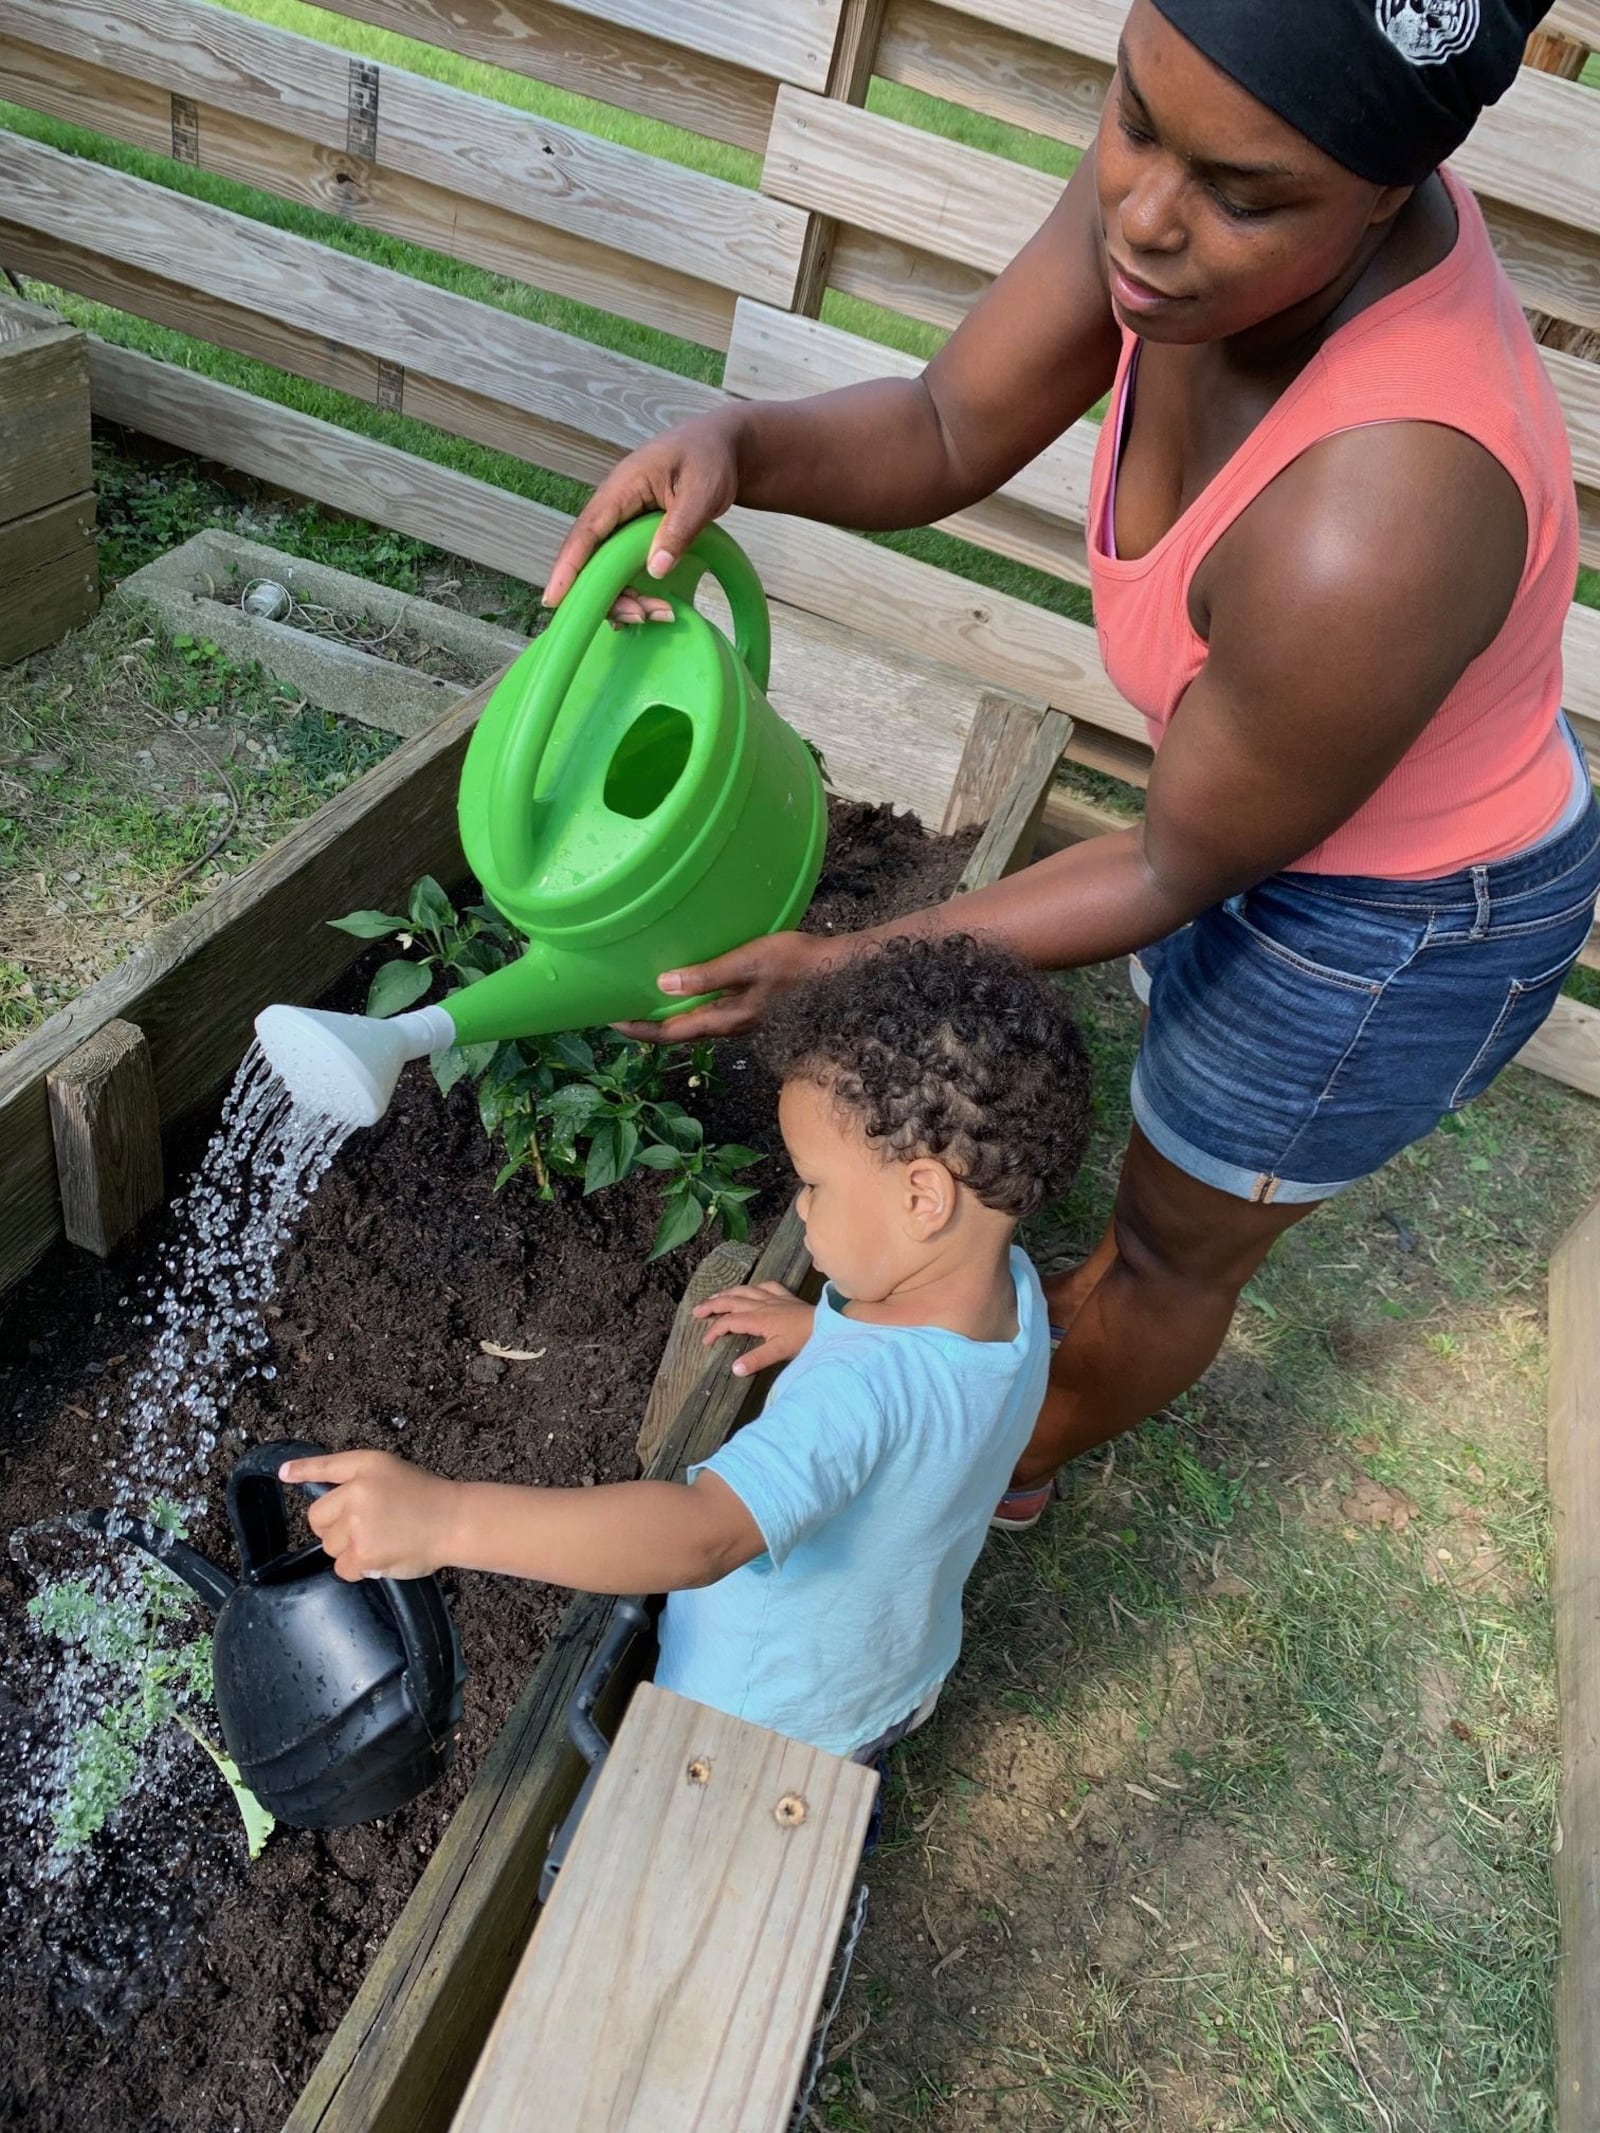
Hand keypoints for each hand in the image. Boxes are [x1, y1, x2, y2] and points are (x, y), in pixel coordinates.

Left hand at [279, 1449, 462, 1581]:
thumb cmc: (426, 1497)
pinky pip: (342, 1568)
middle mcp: (357, 1491)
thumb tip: (309, 1488)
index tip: (284, 1473)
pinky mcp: (362, 1552)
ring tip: (379, 1541)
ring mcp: (358, 1523)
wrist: (455, 1521)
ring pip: (328, 1546)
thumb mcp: (390, 1472)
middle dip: (334, 1528)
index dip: (303, 1470)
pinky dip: (357, 1568)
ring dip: (347, 1549)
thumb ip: (355, 1479)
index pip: (326, 1466)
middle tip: (365, 1528)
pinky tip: (380, 1557)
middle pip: (318, 1518)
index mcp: (366, 1465)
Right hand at [543, 412, 743, 622]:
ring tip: (662, 614)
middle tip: (645, 616)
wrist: (722, 446)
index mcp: (622, 488)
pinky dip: (634, 591)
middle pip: (592, 558)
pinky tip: (652, 608)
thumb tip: (656, 569)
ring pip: (606, 568)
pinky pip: (621, 567)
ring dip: (626, 597)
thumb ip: (680, 528)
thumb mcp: (702, 491)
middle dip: (609, 594)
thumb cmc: (710, 459)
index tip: (553, 599)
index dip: (567, 567)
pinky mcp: (633, 534)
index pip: (586, 531)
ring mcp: (621, 522)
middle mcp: (613, 507)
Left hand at [613, 929, 833, 1043]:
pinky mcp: (755, 1010)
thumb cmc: (799, 964)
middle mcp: (731, 1026)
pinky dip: (691, 1006)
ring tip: (646, 999)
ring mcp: (744, 1021)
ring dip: (670, 1017)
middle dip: (649, 1025)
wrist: (842, 974)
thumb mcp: (750, 962)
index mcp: (726, 1019)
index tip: (609, 1020)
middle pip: (680, 1032)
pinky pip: (713, 1013)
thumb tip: (662, 985)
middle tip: (620, 1009)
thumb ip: (708, 975)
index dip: (638, 1029)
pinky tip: (689, 988)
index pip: (671, 1032)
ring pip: (696, 1024)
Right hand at [693, 1282, 814, 1374]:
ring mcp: (774, 1298)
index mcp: (757, 1319)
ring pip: (745, 1291)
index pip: (728, 1322)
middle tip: (697, 1311)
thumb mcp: (779, 1352)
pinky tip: (752, 1289)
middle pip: (731, 1301)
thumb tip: (734, 1369)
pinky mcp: (786, 1296)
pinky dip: (754, 1287)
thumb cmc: (804, 1339)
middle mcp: (762, 1304)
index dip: (714, 1330)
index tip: (705, 1341)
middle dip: (712, 1305)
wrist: (828, 1324)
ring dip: (727, 1293)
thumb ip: (756, 1359)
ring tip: (715, 1296)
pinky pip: (766, 1286)